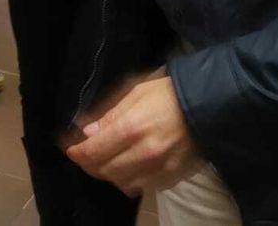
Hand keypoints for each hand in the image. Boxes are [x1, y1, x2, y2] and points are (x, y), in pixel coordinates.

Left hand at [66, 73, 200, 195]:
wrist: (209, 105)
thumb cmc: (169, 92)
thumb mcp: (135, 92)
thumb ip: (109, 114)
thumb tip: (87, 131)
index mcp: (132, 128)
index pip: (94, 151)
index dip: (76, 151)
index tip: (67, 147)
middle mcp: (144, 153)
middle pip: (105, 170)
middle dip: (88, 163)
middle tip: (82, 154)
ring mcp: (160, 167)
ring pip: (122, 182)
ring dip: (107, 173)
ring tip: (102, 160)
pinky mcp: (172, 175)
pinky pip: (143, 186)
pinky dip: (128, 180)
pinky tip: (125, 167)